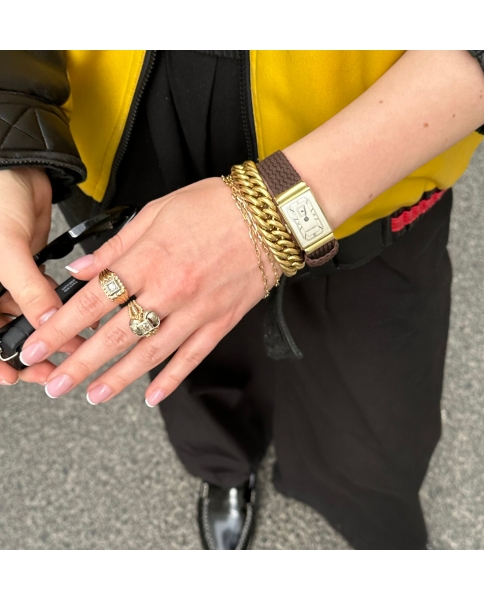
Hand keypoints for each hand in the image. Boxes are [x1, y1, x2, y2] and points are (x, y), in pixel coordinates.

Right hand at [0, 168, 82, 385]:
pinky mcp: (29, 274)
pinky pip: (40, 301)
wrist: (17, 171)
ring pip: (25, 321)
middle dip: (29, 351)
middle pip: (3, 333)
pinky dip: (56, 311)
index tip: (14, 376)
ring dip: (48, 333)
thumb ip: (28, 289)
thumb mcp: (7, 248)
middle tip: (52, 366)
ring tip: (72, 345)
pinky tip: (73, 319)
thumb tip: (47, 324)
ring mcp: (7, 283)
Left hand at [19, 177, 279, 404]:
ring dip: (118, 378)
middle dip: (79, 363)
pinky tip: (152, 396)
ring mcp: (196, 311)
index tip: (39, 345)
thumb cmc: (215, 206)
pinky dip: (171, 379)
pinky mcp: (220, 322)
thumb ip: (116, 246)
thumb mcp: (156, 212)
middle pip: (114, 335)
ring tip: (93, 395)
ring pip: (150, 353)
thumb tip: (81, 269)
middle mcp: (169, 290)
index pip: (92, 301)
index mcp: (148, 260)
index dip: (60, 327)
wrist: (270, 215)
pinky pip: (192, 357)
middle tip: (55, 384)